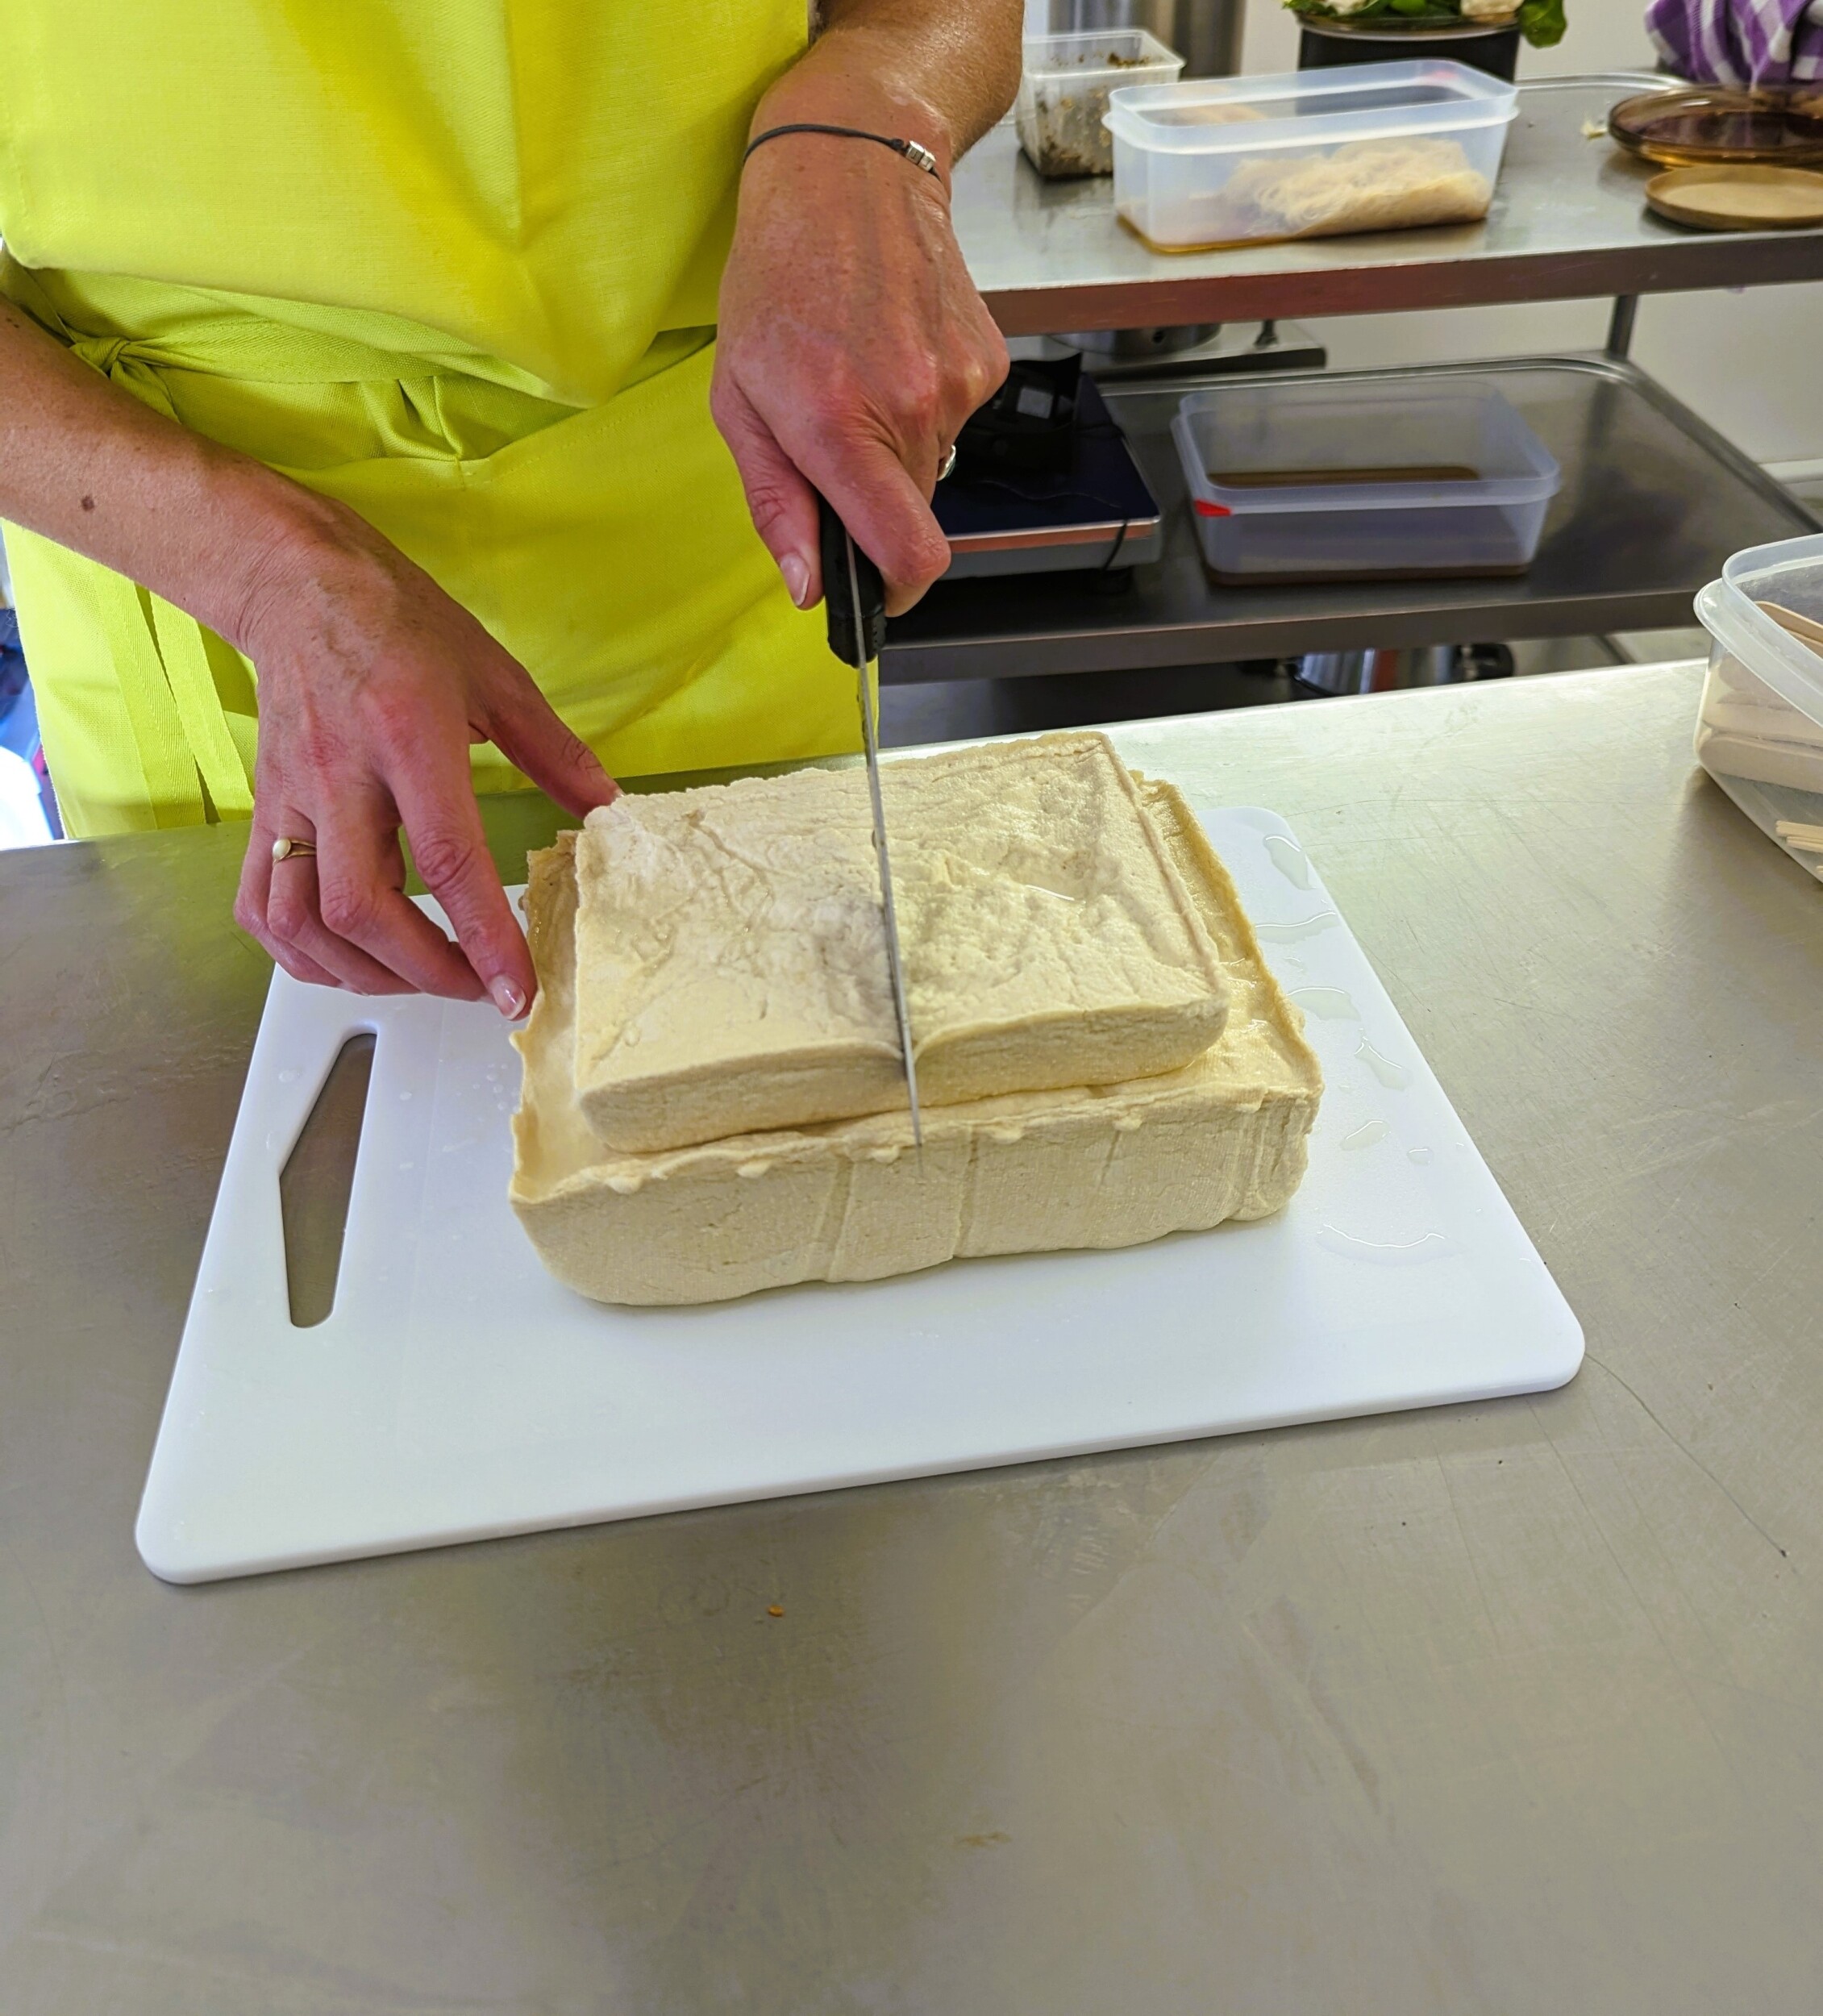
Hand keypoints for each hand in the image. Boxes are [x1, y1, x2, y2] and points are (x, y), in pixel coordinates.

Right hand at [232, 510, 617, 1006]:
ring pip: (305, 921)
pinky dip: (302, 954)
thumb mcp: (496, 677)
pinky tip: (349, 961)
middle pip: (365, 909)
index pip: (449, 860)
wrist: (297, 581)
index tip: (517, 989)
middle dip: (428, 972)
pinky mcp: (263, 810)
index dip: (485, 938)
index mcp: (409, 738)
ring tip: (422, 977)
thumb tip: (608, 808)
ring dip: (365, 972)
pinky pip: (262, 905)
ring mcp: (292, 798)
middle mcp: (341, 776)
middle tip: (479, 988)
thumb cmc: (397, 622)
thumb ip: (555, 751)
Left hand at [711, 103, 1008, 616]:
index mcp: (840, 426)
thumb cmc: (779, 277)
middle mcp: (912, 409)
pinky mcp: (988, 363)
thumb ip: (776, 504)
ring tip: (859, 377)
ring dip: (897, 449)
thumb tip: (807, 586)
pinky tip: (893, 350)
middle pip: (914, 519)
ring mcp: (960, 384)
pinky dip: (923, 407)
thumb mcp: (739, 399)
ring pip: (933, 469)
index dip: (895, 593)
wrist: (853, 169)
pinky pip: (955, 422)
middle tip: (834, 445)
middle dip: (875, 507)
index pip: (910, 556)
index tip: (875, 594)